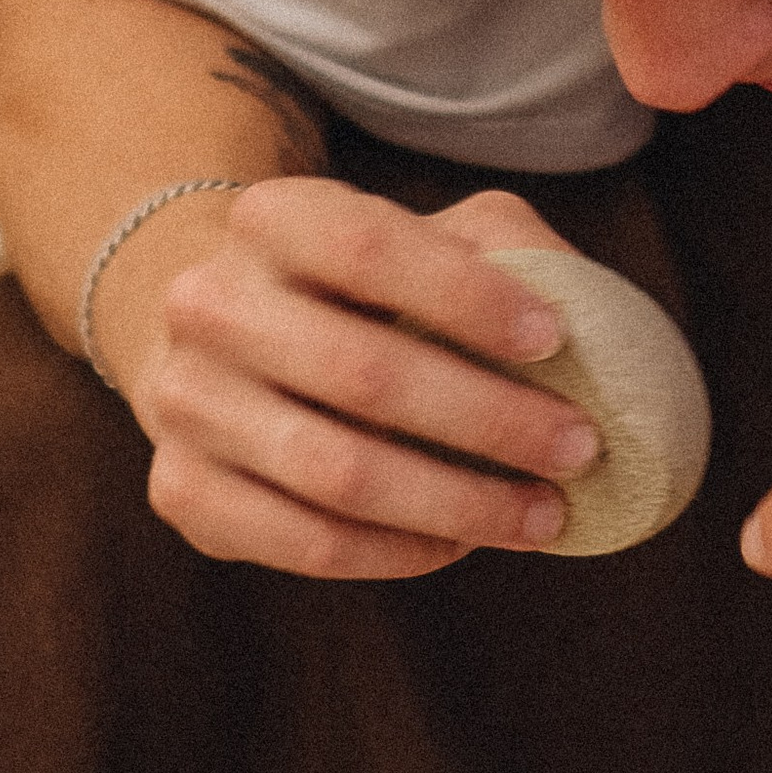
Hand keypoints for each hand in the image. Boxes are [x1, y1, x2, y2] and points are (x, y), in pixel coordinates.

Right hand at [117, 180, 604, 579]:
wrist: (219, 340)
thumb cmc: (356, 291)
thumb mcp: (421, 237)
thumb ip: (503, 249)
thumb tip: (588, 315)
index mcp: (270, 219)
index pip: (369, 250)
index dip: (468, 297)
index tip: (556, 338)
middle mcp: (208, 305)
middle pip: (362, 372)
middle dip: (491, 420)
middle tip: (580, 449)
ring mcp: (184, 403)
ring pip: (337, 472)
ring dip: (460, 503)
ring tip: (544, 516)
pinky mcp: (183, 491)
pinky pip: (306, 543)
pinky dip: (399, 553)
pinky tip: (460, 542)